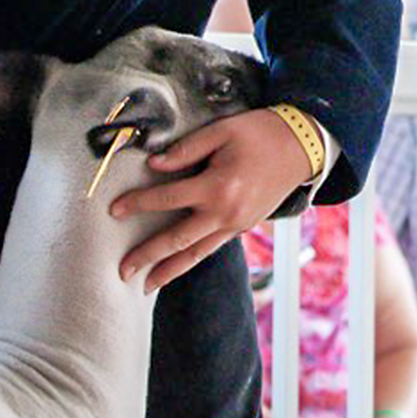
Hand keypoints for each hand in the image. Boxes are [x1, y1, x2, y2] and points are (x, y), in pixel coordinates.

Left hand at [110, 107, 318, 291]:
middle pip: (177, 240)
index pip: (167, 198)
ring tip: (146, 287)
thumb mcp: (223, 130)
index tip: (114, 209)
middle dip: (147, 255)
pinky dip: (193, 260)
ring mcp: (237, 224)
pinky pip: (213, 248)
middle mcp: (226, 212)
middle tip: (121, 271)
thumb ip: (187, 149)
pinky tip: (178, 267)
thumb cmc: (261, 133)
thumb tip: (154, 165)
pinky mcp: (244, 227)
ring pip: (197, 254)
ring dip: (169, 271)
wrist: (303, 146)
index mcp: (217, 186)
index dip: (138, 203)